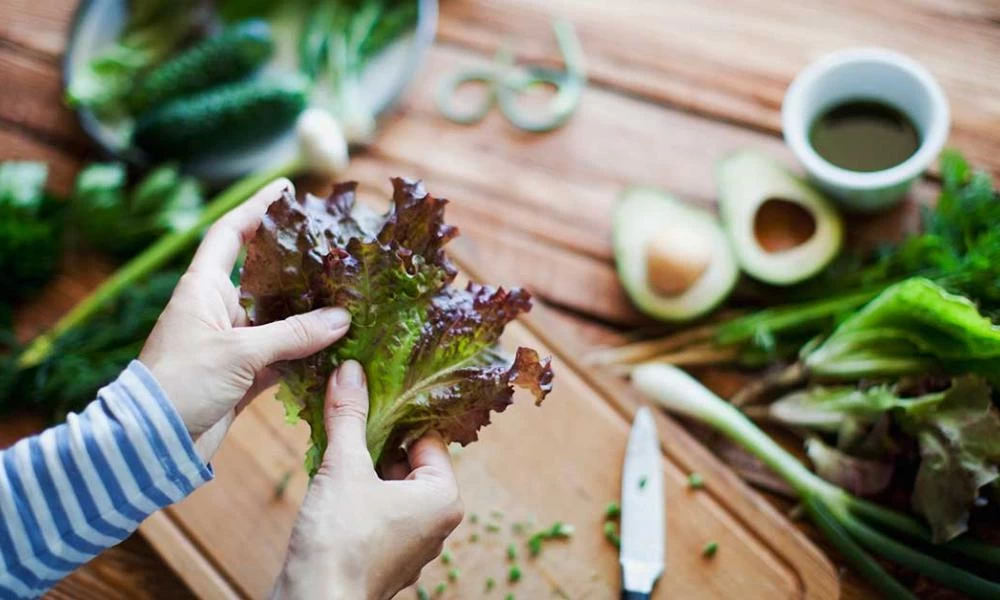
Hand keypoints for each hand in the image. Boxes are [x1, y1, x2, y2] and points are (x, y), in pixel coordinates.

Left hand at [139, 179, 350, 459]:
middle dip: (298, 264)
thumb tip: (342, 319)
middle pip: (263, 276)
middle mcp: (218, 310)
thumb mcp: (238, 352)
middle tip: (334, 249)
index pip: (229, 234)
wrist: (151, 443)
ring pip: (278, 320)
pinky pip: (282, 357)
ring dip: (309, 314)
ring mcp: (231, 344)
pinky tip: (336, 349)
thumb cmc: (182, 383)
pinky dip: (306, 355)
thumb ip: (292, 334)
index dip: (255, 209)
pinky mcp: (242, 376)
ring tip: (348, 298)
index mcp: (203, 289)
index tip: (284, 190)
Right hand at [272, 361, 463, 599]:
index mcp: (443, 498)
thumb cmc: (340, 543)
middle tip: (347, 413)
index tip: (372, 392)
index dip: (397, 414)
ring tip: (334, 441)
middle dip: (375, 440)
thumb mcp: (344, 467)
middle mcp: (435, 522)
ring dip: (362, 465)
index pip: (427, 438)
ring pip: (388, 485)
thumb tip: (351, 371)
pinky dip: (355, 492)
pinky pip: (375, 510)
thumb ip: (349, 417)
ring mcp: (410, 542)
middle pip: (407, 461)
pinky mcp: (384, 555)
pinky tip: (329, 477)